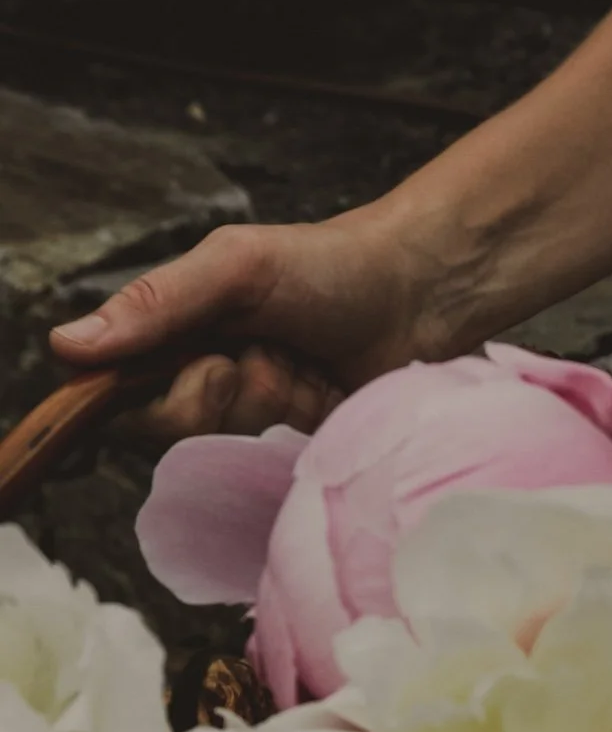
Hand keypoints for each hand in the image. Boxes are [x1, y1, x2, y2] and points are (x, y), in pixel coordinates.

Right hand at [45, 211, 445, 442]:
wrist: (426, 293)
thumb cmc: (330, 266)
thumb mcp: (236, 269)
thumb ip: (156, 304)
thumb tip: (66, 346)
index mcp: (175, 334)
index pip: (119, 394)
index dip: (157, 390)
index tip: (210, 363)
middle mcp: (206, 379)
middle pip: (173, 428)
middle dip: (223, 393)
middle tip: (269, 353)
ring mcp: (255, 416)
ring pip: (228, 446)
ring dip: (272, 405)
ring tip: (308, 367)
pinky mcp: (300, 446)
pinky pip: (277, 464)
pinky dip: (304, 431)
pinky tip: (329, 397)